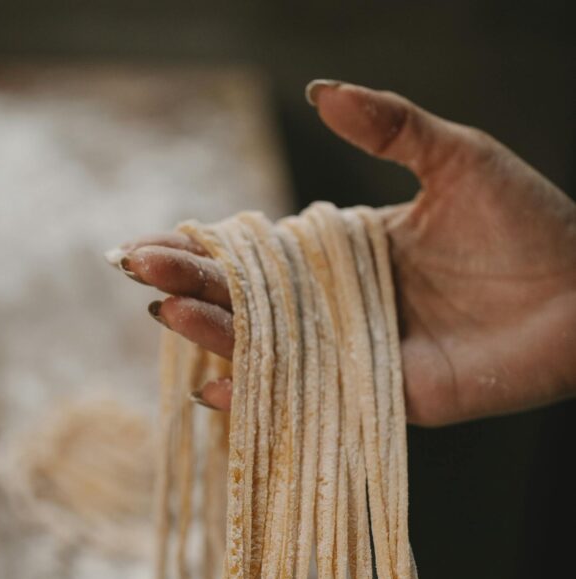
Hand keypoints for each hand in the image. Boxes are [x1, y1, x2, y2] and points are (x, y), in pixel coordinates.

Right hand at [111, 82, 575, 425]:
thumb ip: (387, 126)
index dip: (203, 248)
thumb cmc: (529, 221)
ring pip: (270, 350)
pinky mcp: (383, 399)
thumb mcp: (454, 157)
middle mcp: (341, 308)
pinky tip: (216, 387)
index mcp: (347, 254)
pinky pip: (311, 402)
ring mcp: (356, 356)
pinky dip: (262, 398)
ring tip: (167, 312)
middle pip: (250, 302)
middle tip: (136, 271)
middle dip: (191, 285)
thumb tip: (316, 91)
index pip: (258, 254)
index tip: (148, 241)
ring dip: (216, 334)